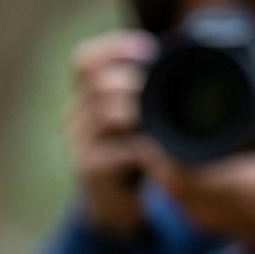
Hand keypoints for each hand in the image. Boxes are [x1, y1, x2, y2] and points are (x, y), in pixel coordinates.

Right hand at [66, 30, 155, 236]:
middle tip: (150, 89)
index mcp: (85, 97)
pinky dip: (142, 147)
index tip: (148, 50)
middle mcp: (76, 116)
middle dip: (129, 81)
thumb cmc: (130, 153)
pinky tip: (155, 148)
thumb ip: (142, 90)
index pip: (84, 60)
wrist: (113, 204)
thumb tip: (179, 55)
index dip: (114, 48)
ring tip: (152, 118)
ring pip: (106, 114)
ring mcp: (80, 145)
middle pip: (95, 82)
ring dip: (137, 112)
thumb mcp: (133, 117)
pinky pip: (118, 151)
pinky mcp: (91, 170)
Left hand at [140, 70, 254, 247]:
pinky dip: (174, 177)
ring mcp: (205, 217)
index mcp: (228, 188)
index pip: (173, 171)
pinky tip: (182, 156)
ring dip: (163, 164)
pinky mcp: (205, 222)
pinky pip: (177, 197)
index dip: (158, 147)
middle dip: (157, 150)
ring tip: (168, 131)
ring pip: (167, 189)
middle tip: (160, 117)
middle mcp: (210, 207)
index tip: (159, 118)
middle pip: (162, 178)